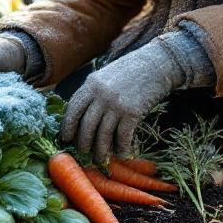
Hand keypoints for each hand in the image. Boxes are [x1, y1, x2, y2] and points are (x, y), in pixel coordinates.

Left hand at [60, 40, 182, 163]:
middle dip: (83, 142)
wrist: (157, 63)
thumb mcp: (106, 76)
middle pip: (86, 125)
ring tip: (99, 158)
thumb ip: (93, 92)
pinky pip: (123, 136)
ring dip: (101, 150)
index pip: (73, 108)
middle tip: (83, 152)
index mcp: (91, 84)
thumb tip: (82, 116)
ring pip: (103, 134)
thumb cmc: (131, 70)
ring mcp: (116, 104)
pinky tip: (122, 154)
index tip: (65, 138)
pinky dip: (121, 148)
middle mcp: (101, 95)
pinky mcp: (132, 112)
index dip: (67, 125)